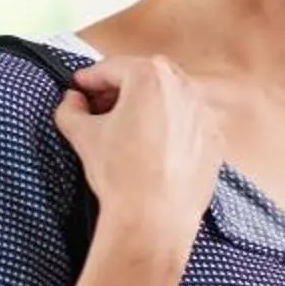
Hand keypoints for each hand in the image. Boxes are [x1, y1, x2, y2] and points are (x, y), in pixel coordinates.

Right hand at [51, 55, 224, 262]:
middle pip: (144, 78)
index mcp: (149, 77)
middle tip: (99, 106)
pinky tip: (152, 148)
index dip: (89, 79)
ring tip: (125, 128)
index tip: (79, 87)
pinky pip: (187, 123)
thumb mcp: (82, 135)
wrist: (154, 217)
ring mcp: (203, 113)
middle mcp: (183, 88)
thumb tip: (72, 100)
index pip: (111, 68)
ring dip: (146, 106)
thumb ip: (70, 109)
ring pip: (169, 99)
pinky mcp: (214, 139)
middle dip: (120, 88)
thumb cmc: (120, 173)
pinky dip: (170, 128)